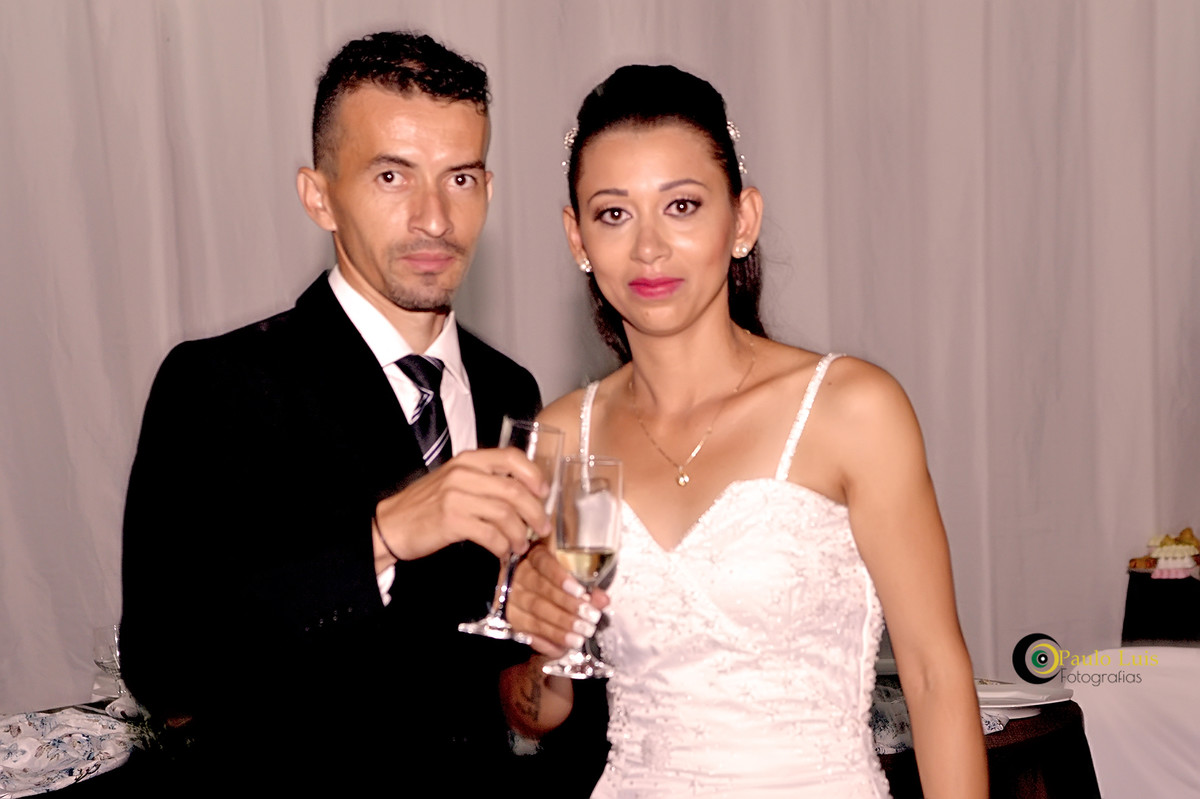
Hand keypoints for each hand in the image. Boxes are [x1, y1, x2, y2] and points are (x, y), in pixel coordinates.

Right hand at [373, 447, 550, 563]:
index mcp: (468, 460)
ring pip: (506, 514)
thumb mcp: (456, 481)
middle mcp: (463, 473)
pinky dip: (502, 546)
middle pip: (515, 490)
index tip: (544, 493)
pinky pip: (491, 534)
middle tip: (543, 528)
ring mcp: (456, 496)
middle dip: (536, 512)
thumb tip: (526, 493)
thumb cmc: (427, 505)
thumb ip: (485, 480)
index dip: (534, 475)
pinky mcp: (451, 521)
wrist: (391, 525)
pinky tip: (502, 552)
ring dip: (520, 534)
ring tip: (521, 545)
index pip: (512, 457)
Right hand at [506, 542, 609, 655]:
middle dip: (568, 606)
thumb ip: (586, 585)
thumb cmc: (553, 579)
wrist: (527, 590)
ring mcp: (511, 598)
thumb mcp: (570, 575)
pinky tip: (564, 647)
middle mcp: (517, 575)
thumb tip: (602, 600)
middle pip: (541, 590)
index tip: (580, 591)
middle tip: (590, 617)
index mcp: (533, 555)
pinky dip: (548, 641)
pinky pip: (528, 633)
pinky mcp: (511, 620)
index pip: (543, 562)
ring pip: (535, 613)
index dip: (561, 577)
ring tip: (581, 635)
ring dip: (560, 628)